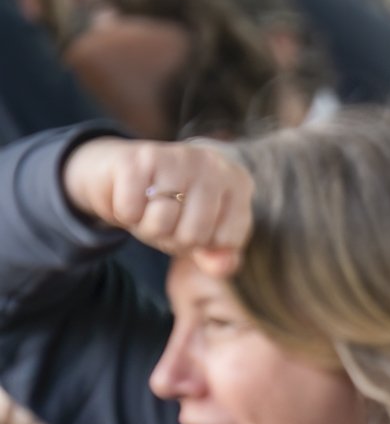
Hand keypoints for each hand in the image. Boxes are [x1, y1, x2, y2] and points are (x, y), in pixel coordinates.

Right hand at [61, 137, 252, 274]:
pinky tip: (129, 195)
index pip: (227, 241)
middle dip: (171, 237)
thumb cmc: (166, 208)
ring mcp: (178, 156)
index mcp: (238, 183)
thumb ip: (218, 258)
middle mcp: (212, 164)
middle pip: (194, 234)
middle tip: (162, 216)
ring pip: (163, 220)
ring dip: (147, 226)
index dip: (201, 245)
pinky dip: (125, 213)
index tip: (189, 224)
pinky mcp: (140, 155)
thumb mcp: (199, 236)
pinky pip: (131, 209)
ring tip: (146, 207)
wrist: (117, 173)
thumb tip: (222, 267)